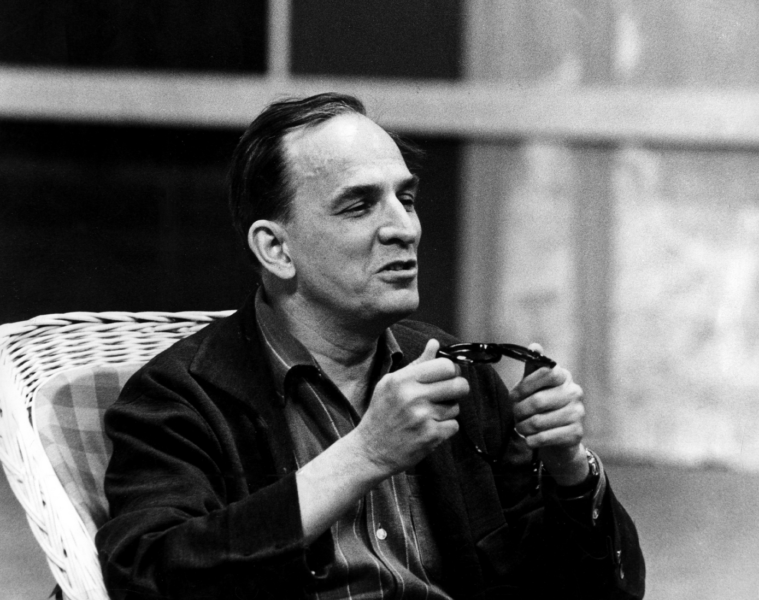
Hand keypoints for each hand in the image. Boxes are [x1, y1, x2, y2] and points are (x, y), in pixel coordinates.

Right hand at [353, 339, 469, 475]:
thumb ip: (417, 364)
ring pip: (456, 407)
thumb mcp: (391, 384)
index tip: (447, 376)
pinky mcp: (430, 436)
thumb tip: (435, 344)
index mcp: (402, 380)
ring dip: (447, 411)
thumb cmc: (382, 414)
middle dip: (457, 389)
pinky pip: (453, 426)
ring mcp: (422, 417)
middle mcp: (412, 396)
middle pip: (458, 384)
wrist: (370, 451)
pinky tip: (428, 429)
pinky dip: (445, 429)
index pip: (446, 366)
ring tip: (428, 415)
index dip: (451, 370)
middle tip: (447, 394)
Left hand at [512, 344, 588, 485]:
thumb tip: (535, 346)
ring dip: (523, 427)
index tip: (513, 396)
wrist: (560, 439)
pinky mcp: (576, 434)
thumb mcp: (535, 386)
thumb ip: (533, 367)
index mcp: (564, 377)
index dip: (525, 385)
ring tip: (521, 428)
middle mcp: (574, 392)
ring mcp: (578, 413)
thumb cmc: (543, 407)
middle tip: (515, 415)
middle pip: (538, 400)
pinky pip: (545, 437)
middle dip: (519, 410)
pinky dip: (532, 440)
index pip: (546, 373)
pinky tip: (529, 439)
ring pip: (539, 421)